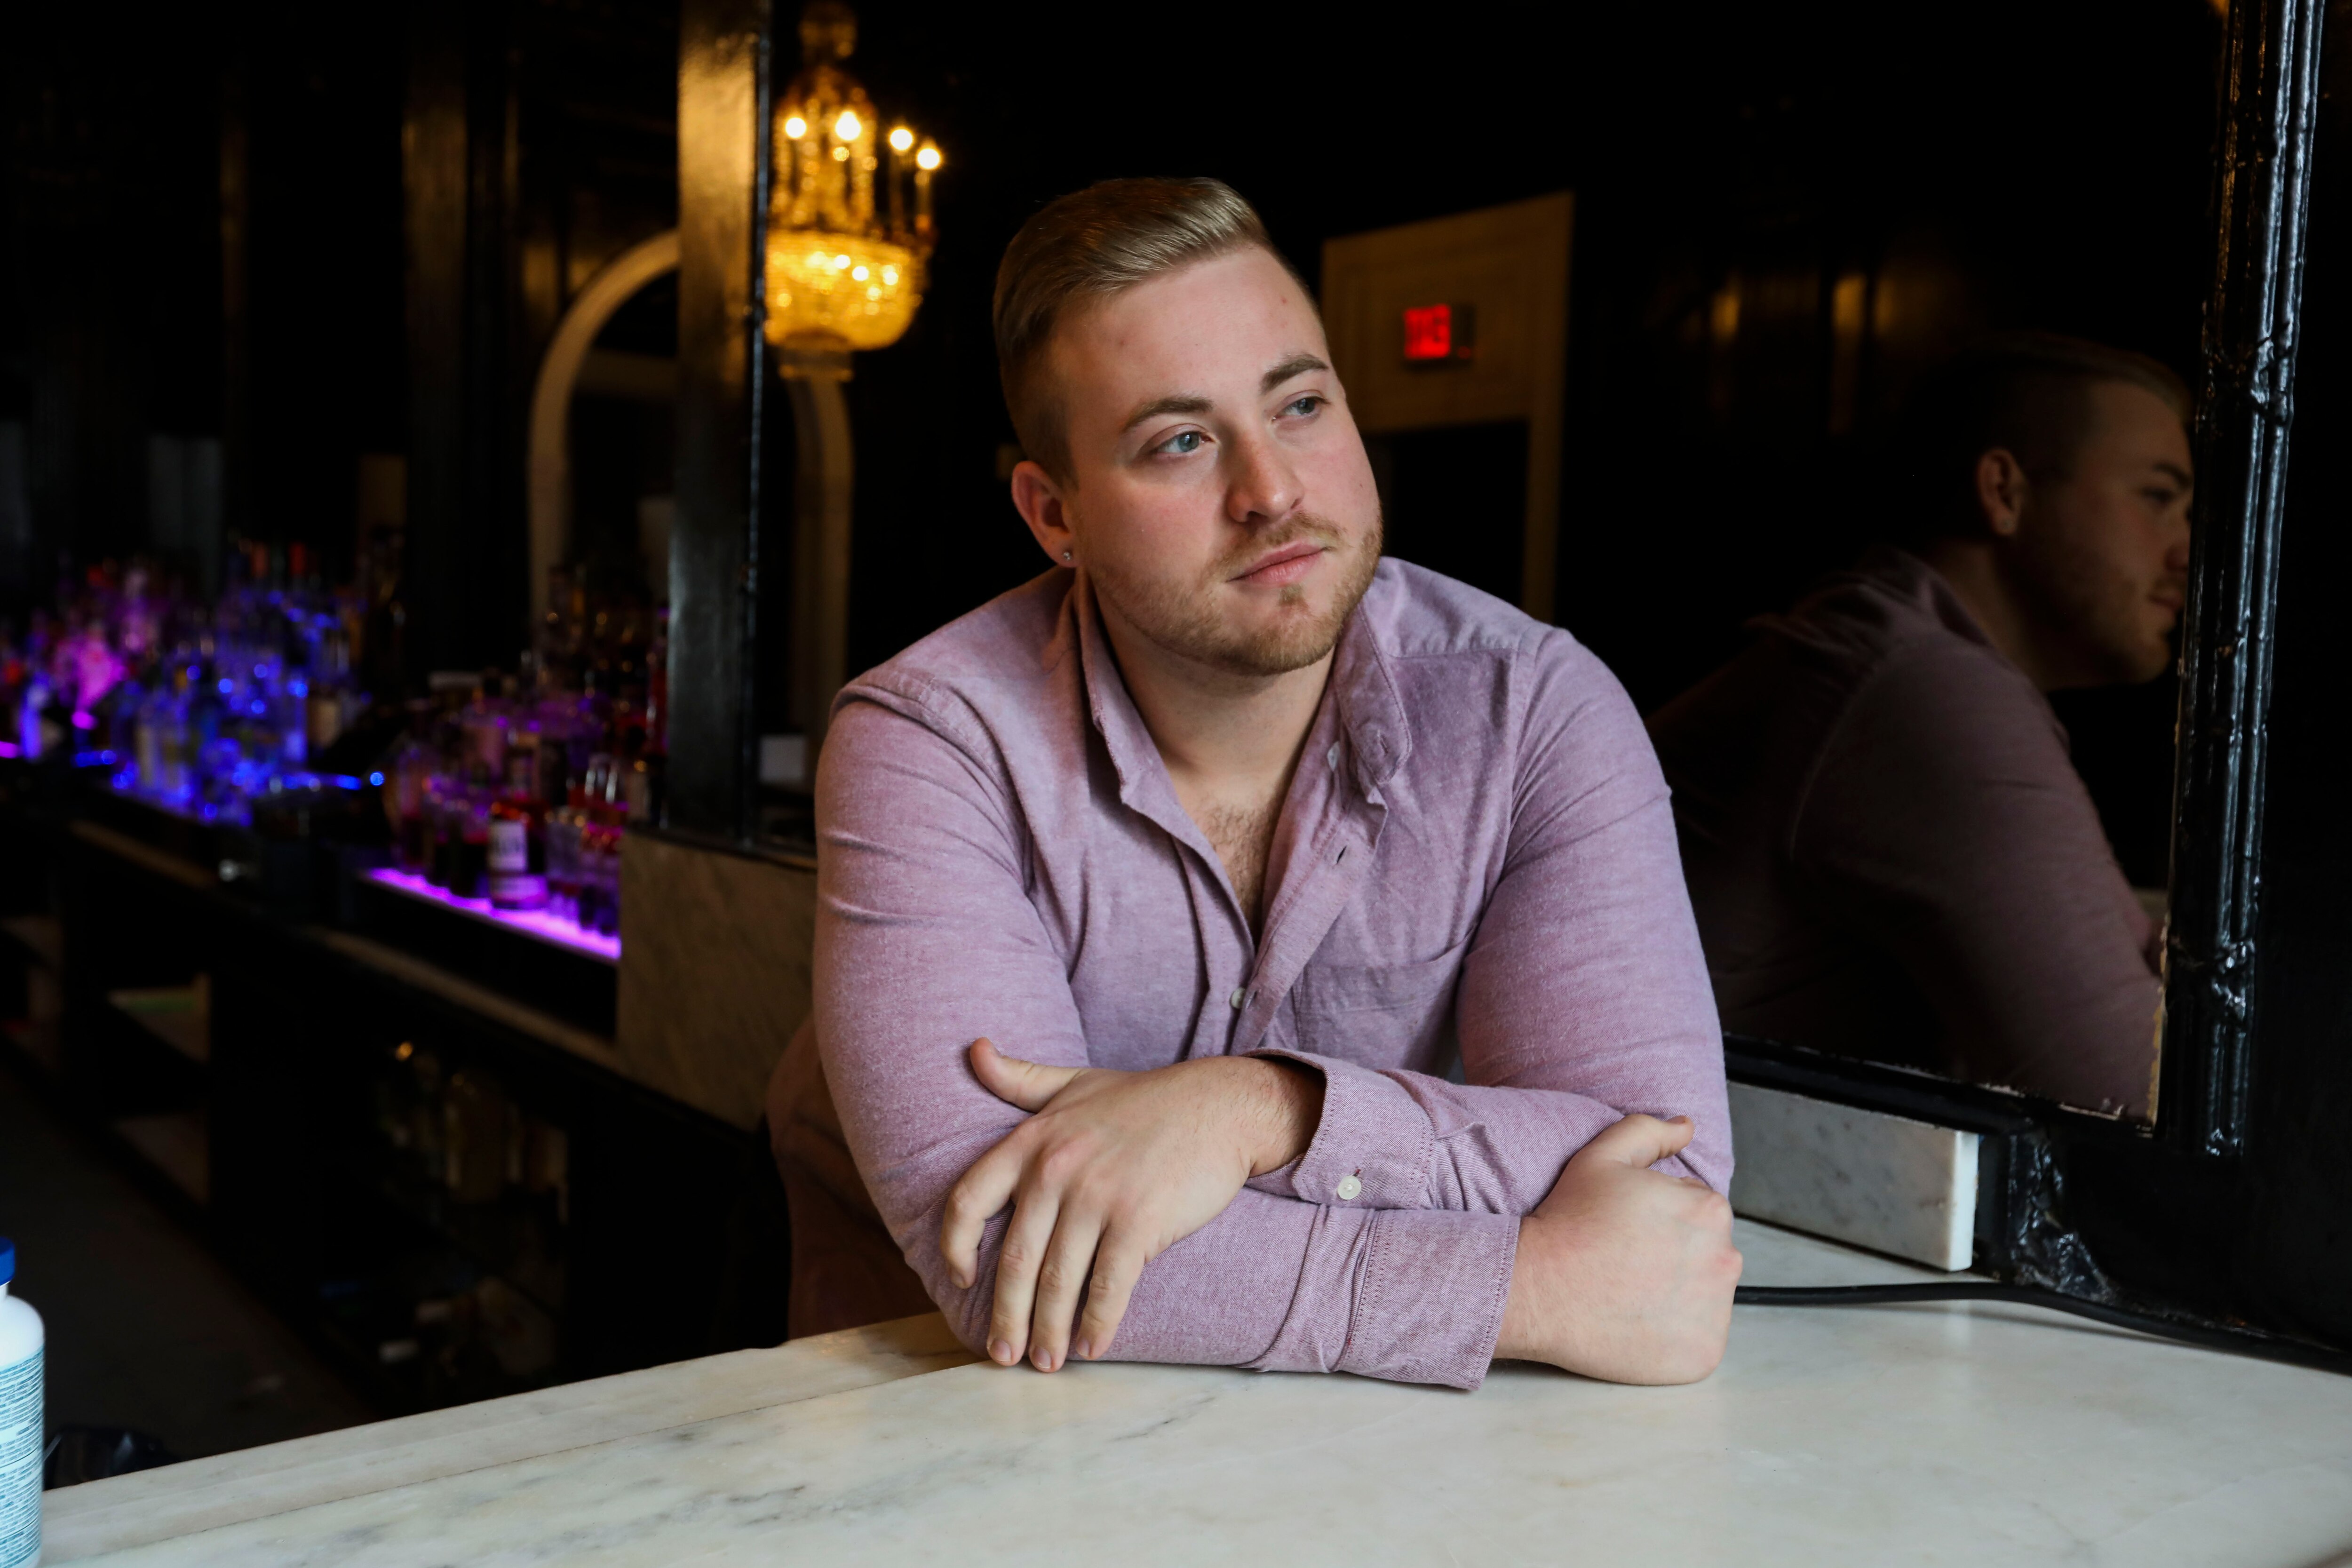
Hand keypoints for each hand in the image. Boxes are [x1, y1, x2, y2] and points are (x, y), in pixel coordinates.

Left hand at [940, 1038, 1320, 1372]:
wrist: (1219, 1105)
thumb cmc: (1143, 1100)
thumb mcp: (1073, 1082)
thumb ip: (1018, 1077)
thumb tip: (974, 1049)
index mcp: (1033, 1139)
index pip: (969, 1199)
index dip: (956, 1246)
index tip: (962, 1279)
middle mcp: (1057, 1169)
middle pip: (1014, 1258)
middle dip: (1005, 1316)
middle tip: (1002, 1354)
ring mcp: (1098, 1197)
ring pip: (1057, 1281)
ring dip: (1047, 1331)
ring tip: (1044, 1362)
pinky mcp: (1140, 1221)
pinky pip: (1109, 1286)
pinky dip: (1097, 1323)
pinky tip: (1091, 1347)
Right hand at [1493, 1113, 1740, 1384]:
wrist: (1537, 1289)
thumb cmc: (1568, 1223)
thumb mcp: (1601, 1157)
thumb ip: (1650, 1132)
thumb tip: (1686, 1127)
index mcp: (1710, 1209)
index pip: (1700, 1213)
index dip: (1661, 1220)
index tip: (1628, 1233)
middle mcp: (1726, 1260)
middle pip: (1708, 1254)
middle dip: (1675, 1257)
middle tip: (1626, 1263)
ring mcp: (1717, 1312)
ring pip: (1706, 1297)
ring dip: (1679, 1295)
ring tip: (1630, 1293)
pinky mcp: (1704, 1354)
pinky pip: (1699, 1341)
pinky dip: (1675, 1335)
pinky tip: (1637, 1323)